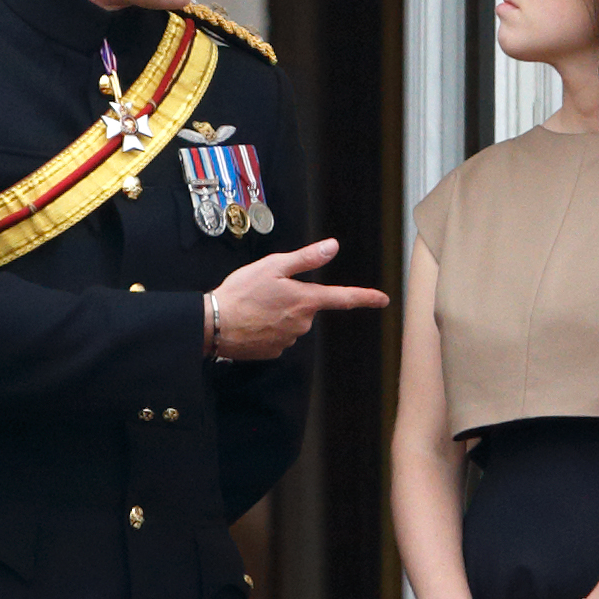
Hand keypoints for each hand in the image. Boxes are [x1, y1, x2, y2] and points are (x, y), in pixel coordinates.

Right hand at [208, 238, 388, 359]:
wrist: (214, 324)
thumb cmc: (241, 292)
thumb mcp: (273, 266)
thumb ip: (306, 258)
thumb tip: (333, 246)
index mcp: (306, 300)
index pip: (343, 298)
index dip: (366, 297)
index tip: (384, 299)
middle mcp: (303, 323)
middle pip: (307, 307)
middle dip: (292, 298)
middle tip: (265, 291)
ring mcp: (289, 340)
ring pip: (292, 321)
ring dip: (278, 313)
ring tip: (253, 306)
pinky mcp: (274, 352)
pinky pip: (278, 335)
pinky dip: (267, 327)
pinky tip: (251, 321)